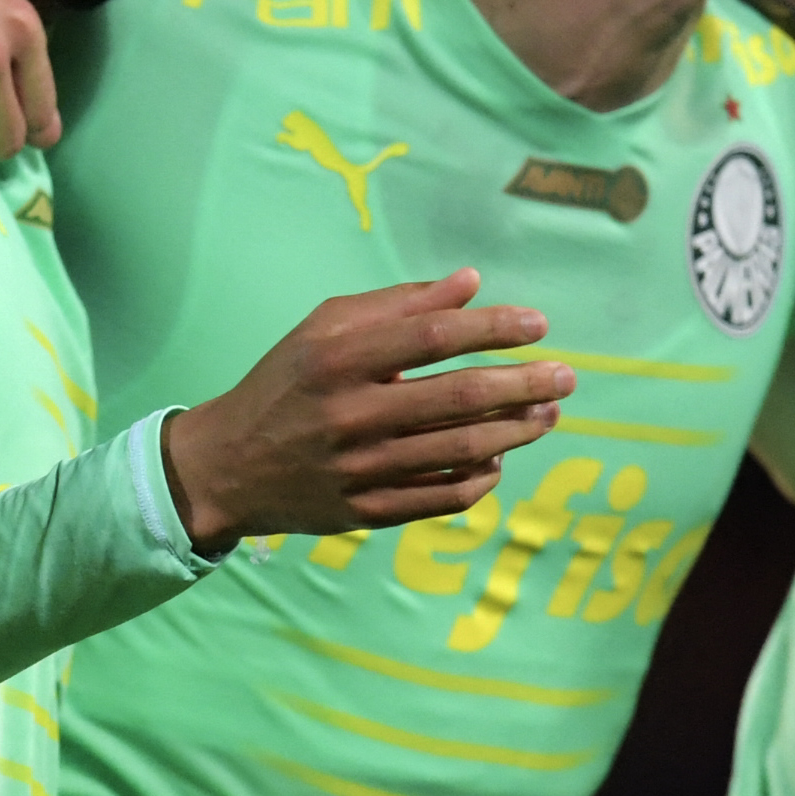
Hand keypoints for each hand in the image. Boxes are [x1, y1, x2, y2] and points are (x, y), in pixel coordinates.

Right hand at [160, 269, 574, 554]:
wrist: (228, 464)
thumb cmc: (286, 383)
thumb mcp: (325, 328)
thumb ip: (398, 304)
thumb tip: (471, 282)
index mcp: (337, 358)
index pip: (433, 337)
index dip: (493, 328)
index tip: (539, 323)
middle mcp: (349, 414)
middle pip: (458, 397)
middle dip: (524, 385)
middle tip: (566, 376)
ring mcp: (359, 469)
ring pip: (460, 450)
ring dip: (516, 431)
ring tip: (548, 413)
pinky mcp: (365, 512)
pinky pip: (442, 497)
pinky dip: (481, 479)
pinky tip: (500, 458)